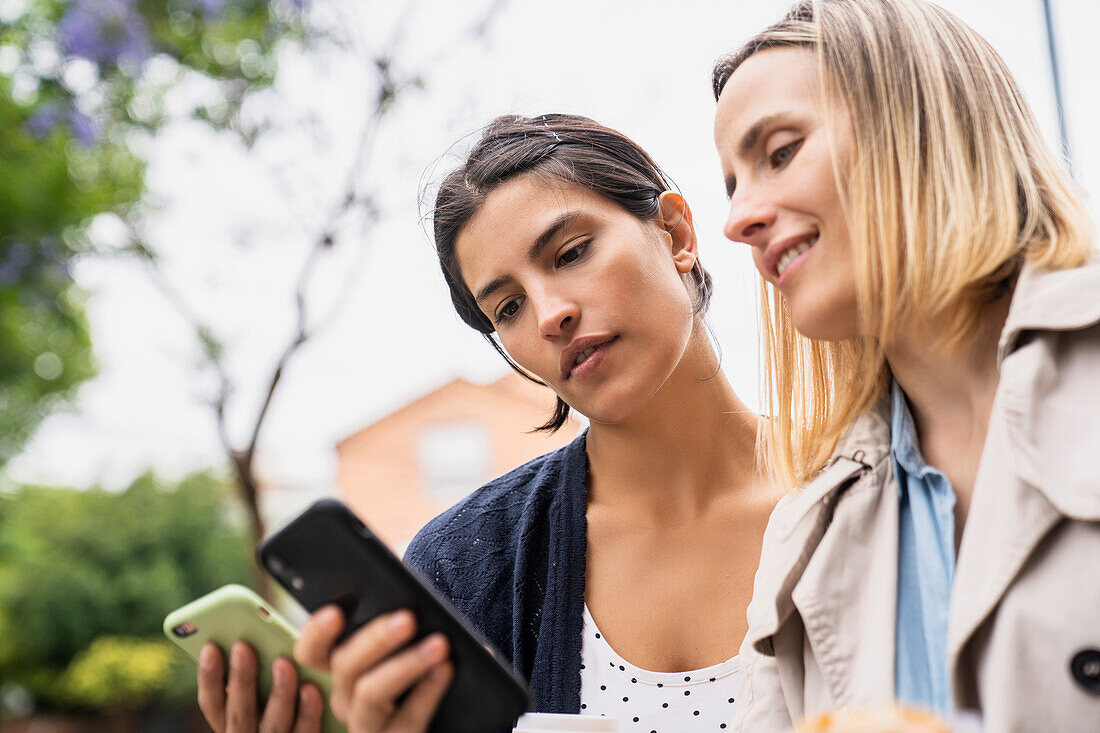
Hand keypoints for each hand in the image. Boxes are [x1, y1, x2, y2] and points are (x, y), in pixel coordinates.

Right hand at [197, 641, 324, 732]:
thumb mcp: (257, 697)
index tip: (210, 646)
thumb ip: (254, 674)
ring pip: (273, 722)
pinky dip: (308, 711)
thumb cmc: (280, 708)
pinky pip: (304, 731)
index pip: (211, 703)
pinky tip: (312, 688)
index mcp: (229, 722)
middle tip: (243, 646)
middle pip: (239, 711)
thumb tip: (255, 629)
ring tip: (282, 662)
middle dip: (240, 678)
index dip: (208, 676)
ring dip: (278, 692)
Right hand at [294, 606, 453, 732]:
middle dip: (375, 640)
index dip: (317, 633)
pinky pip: (407, 721)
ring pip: (371, 694)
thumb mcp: (403, 630)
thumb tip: (399, 566)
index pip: (311, 651)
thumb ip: (392, 604)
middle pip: (345, 668)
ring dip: (406, 665)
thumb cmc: (419, 656)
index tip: (335, 612)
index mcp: (339, 666)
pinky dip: (427, 692)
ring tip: (439, 643)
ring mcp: (367, 725)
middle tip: (407, 618)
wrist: (449, 715)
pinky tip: (446, 669)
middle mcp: (343, 698)